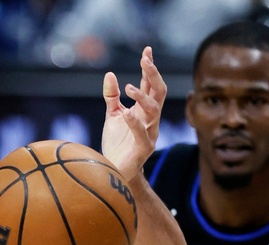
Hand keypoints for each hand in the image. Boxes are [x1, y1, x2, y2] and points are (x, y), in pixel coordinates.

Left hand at [101, 46, 166, 179]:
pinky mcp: (144, 148)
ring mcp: (150, 133)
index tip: (147, 50)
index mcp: (144, 110)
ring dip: (143, 97)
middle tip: (145, 60)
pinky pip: (143, 133)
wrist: (114, 171)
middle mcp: (151, 119)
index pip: (150, 84)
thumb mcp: (112, 116)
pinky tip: (125, 114)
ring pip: (154, 110)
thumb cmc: (116, 144)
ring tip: (128, 88)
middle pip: (159, 92)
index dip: (149, 67)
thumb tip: (109, 74)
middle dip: (153, 75)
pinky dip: (134, 123)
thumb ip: (112, 97)